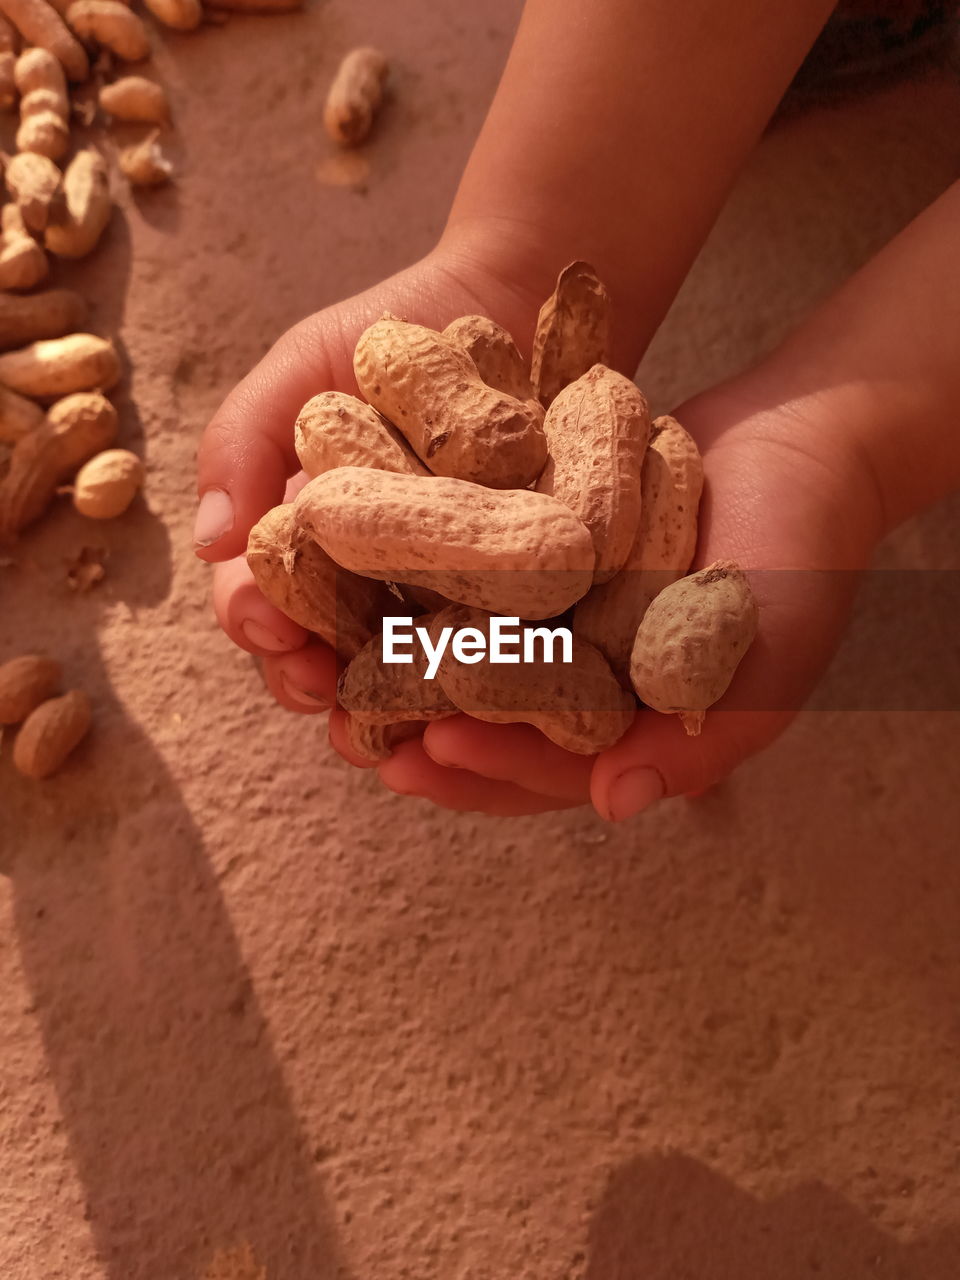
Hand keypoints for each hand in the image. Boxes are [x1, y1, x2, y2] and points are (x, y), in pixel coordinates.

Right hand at [195, 235, 548, 718]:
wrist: (518, 295)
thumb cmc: (398, 329)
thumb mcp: (304, 367)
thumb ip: (244, 442)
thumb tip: (212, 543)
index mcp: (309, 544)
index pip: (265, 602)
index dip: (259, 624)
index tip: (269, 629)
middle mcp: (371, 585)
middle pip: (331, 660)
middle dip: (320, 688)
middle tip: (327, 697)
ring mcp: (447, 600)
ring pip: (411, 680)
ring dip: (401, 715)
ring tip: (406, 730)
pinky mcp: (527, 601)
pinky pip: (505, 659)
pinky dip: (495, 687)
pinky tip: (494, 701)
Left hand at [376, 371, 883, 818]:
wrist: (800, 440)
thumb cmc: (799, 559)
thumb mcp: (766, 656)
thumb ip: (698, 739)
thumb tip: (613, 808)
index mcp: (626, 732)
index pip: (547, 771)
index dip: (489, 767)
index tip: (427, 750)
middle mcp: (580, 685)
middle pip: (486, 725)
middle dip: (417, 730)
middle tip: (347, 728)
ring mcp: (554, 623)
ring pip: (462, 658)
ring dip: (398, 664)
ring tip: (330, 660)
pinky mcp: (533, 561)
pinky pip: (468, 582)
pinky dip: (422, 582)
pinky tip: (364, 568)